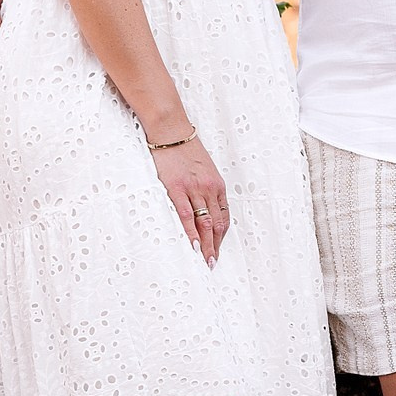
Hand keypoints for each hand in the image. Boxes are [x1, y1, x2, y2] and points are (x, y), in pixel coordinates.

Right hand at [153, 137, 230, 263]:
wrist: (171, 132)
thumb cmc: (185, 150)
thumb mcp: (203, 170)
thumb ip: (205, 189)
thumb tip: (204, 207)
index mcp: (217, 185)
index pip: (223, 217)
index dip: (221, 236)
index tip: (217, 250)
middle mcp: (209, 189)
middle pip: (216, 224)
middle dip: (215, 246)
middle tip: (212, 263)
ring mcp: (194, 189)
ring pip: (204, 223)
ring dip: (205, 244)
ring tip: (204, 261)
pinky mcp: (176, 188)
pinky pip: (186, 214)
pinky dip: (190, 232)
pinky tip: (192, 244)